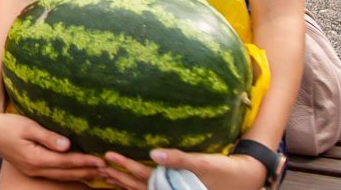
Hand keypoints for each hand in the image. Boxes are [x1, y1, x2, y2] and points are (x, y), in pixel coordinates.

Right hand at [0, 108, 105, 182]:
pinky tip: (78, 171)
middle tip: (108, 169)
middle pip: (67, 173)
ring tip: (98, 172)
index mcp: (35, 158)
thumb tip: (67, 145)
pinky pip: (55, 174)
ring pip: (62, 176)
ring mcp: (33, 171)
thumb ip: (48, 136)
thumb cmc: (8, 125)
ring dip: (81, 174)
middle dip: (88, 171)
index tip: (102, 161)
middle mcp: (35, 169)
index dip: (85, 161)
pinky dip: (69, 173)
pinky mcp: (32, 169)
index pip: (66, 162)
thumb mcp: (27, 126)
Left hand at [100, 149, 266, 189]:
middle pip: (138, 186)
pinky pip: (152, 187)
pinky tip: (128, 178)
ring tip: (106, 173)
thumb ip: (178, 159)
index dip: (125, 166)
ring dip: (124, 181)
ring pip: (142, 189)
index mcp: (173, 186)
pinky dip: (137, 183)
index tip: (108, 156)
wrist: (242, 178)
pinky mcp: (176, 188)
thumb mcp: (203, 163)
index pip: (143, 177)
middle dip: (118, 176)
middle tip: (98, 166)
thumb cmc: (223, 171)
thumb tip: (153, 153)